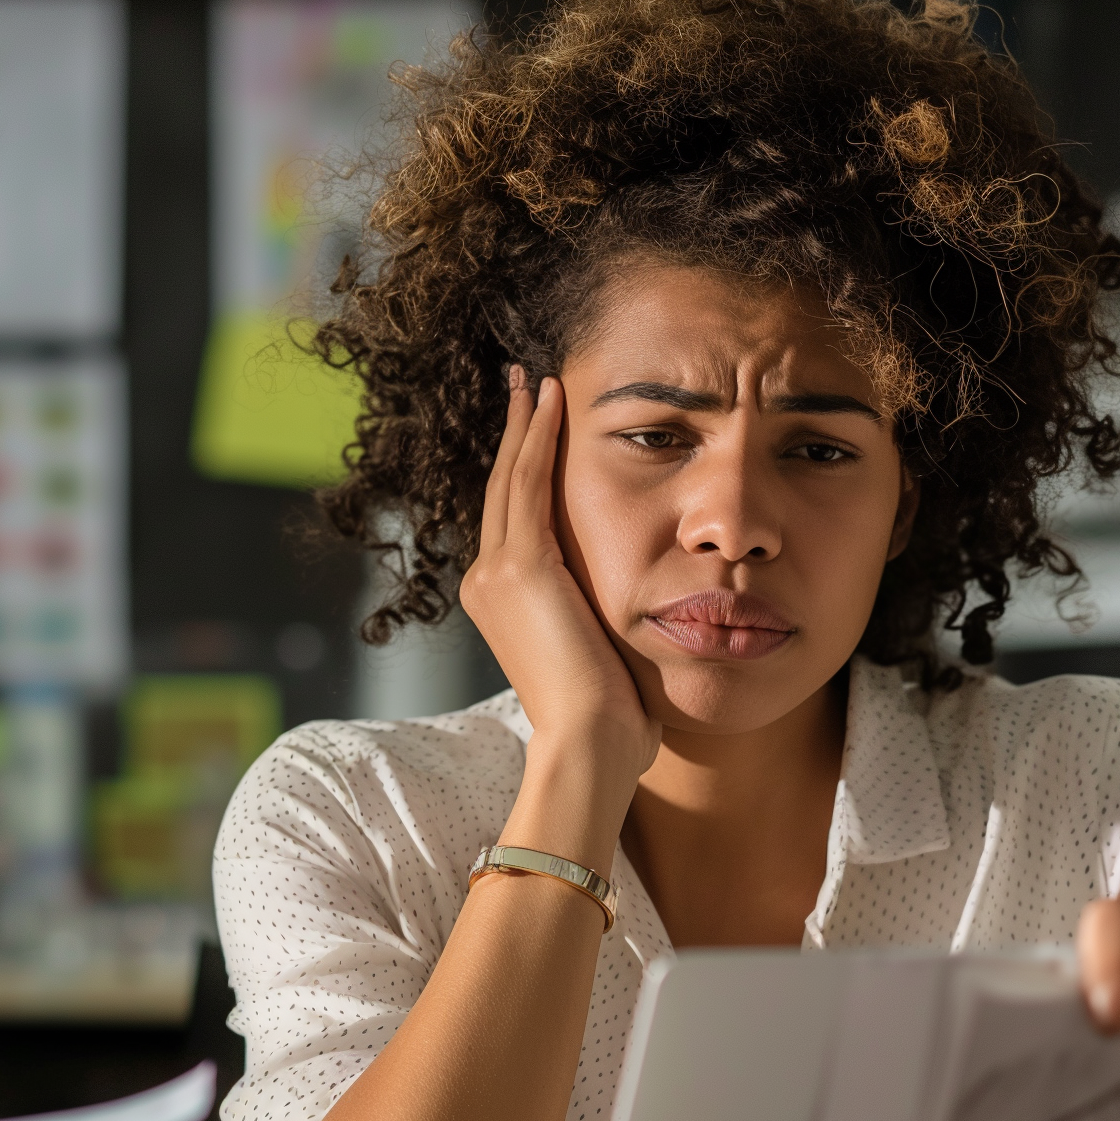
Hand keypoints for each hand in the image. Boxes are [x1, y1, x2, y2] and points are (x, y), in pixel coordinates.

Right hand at [459, 370, 660, 839]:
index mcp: (503, 602)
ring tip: (537, 377)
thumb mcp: (599, 655)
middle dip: (517, 433)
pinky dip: (540, 437)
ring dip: (526, 423)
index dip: (524, 469)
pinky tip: (554, 399)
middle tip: (524, 381)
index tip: (538, 427)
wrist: (589, 743)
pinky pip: (529, 482)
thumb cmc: (610, 721)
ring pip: (511, 477)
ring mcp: (497, 572)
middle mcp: (487, 581)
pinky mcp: (521, 567)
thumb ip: (599, 620)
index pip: (513, 519)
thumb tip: (632, 613)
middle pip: (501, 488)